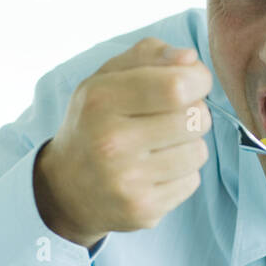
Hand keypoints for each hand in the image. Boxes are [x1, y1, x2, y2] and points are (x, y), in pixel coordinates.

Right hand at [33, 37, 212, 247]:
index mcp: (100, 100)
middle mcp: (111, 142)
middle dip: (194, 112)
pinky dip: (181, 174)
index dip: (198, 80)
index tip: (193, 82)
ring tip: (160, 146)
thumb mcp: (107, 78)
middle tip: (172, 116)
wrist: (66, 188)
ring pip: (199, 151)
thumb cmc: (95, 122)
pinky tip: (155, 171)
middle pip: (196, 118)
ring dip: (188, 145)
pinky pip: (192, 181)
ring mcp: (127, 180)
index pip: (176, 86)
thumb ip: (148, 55)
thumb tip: (190, 59)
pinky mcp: (142, 210)